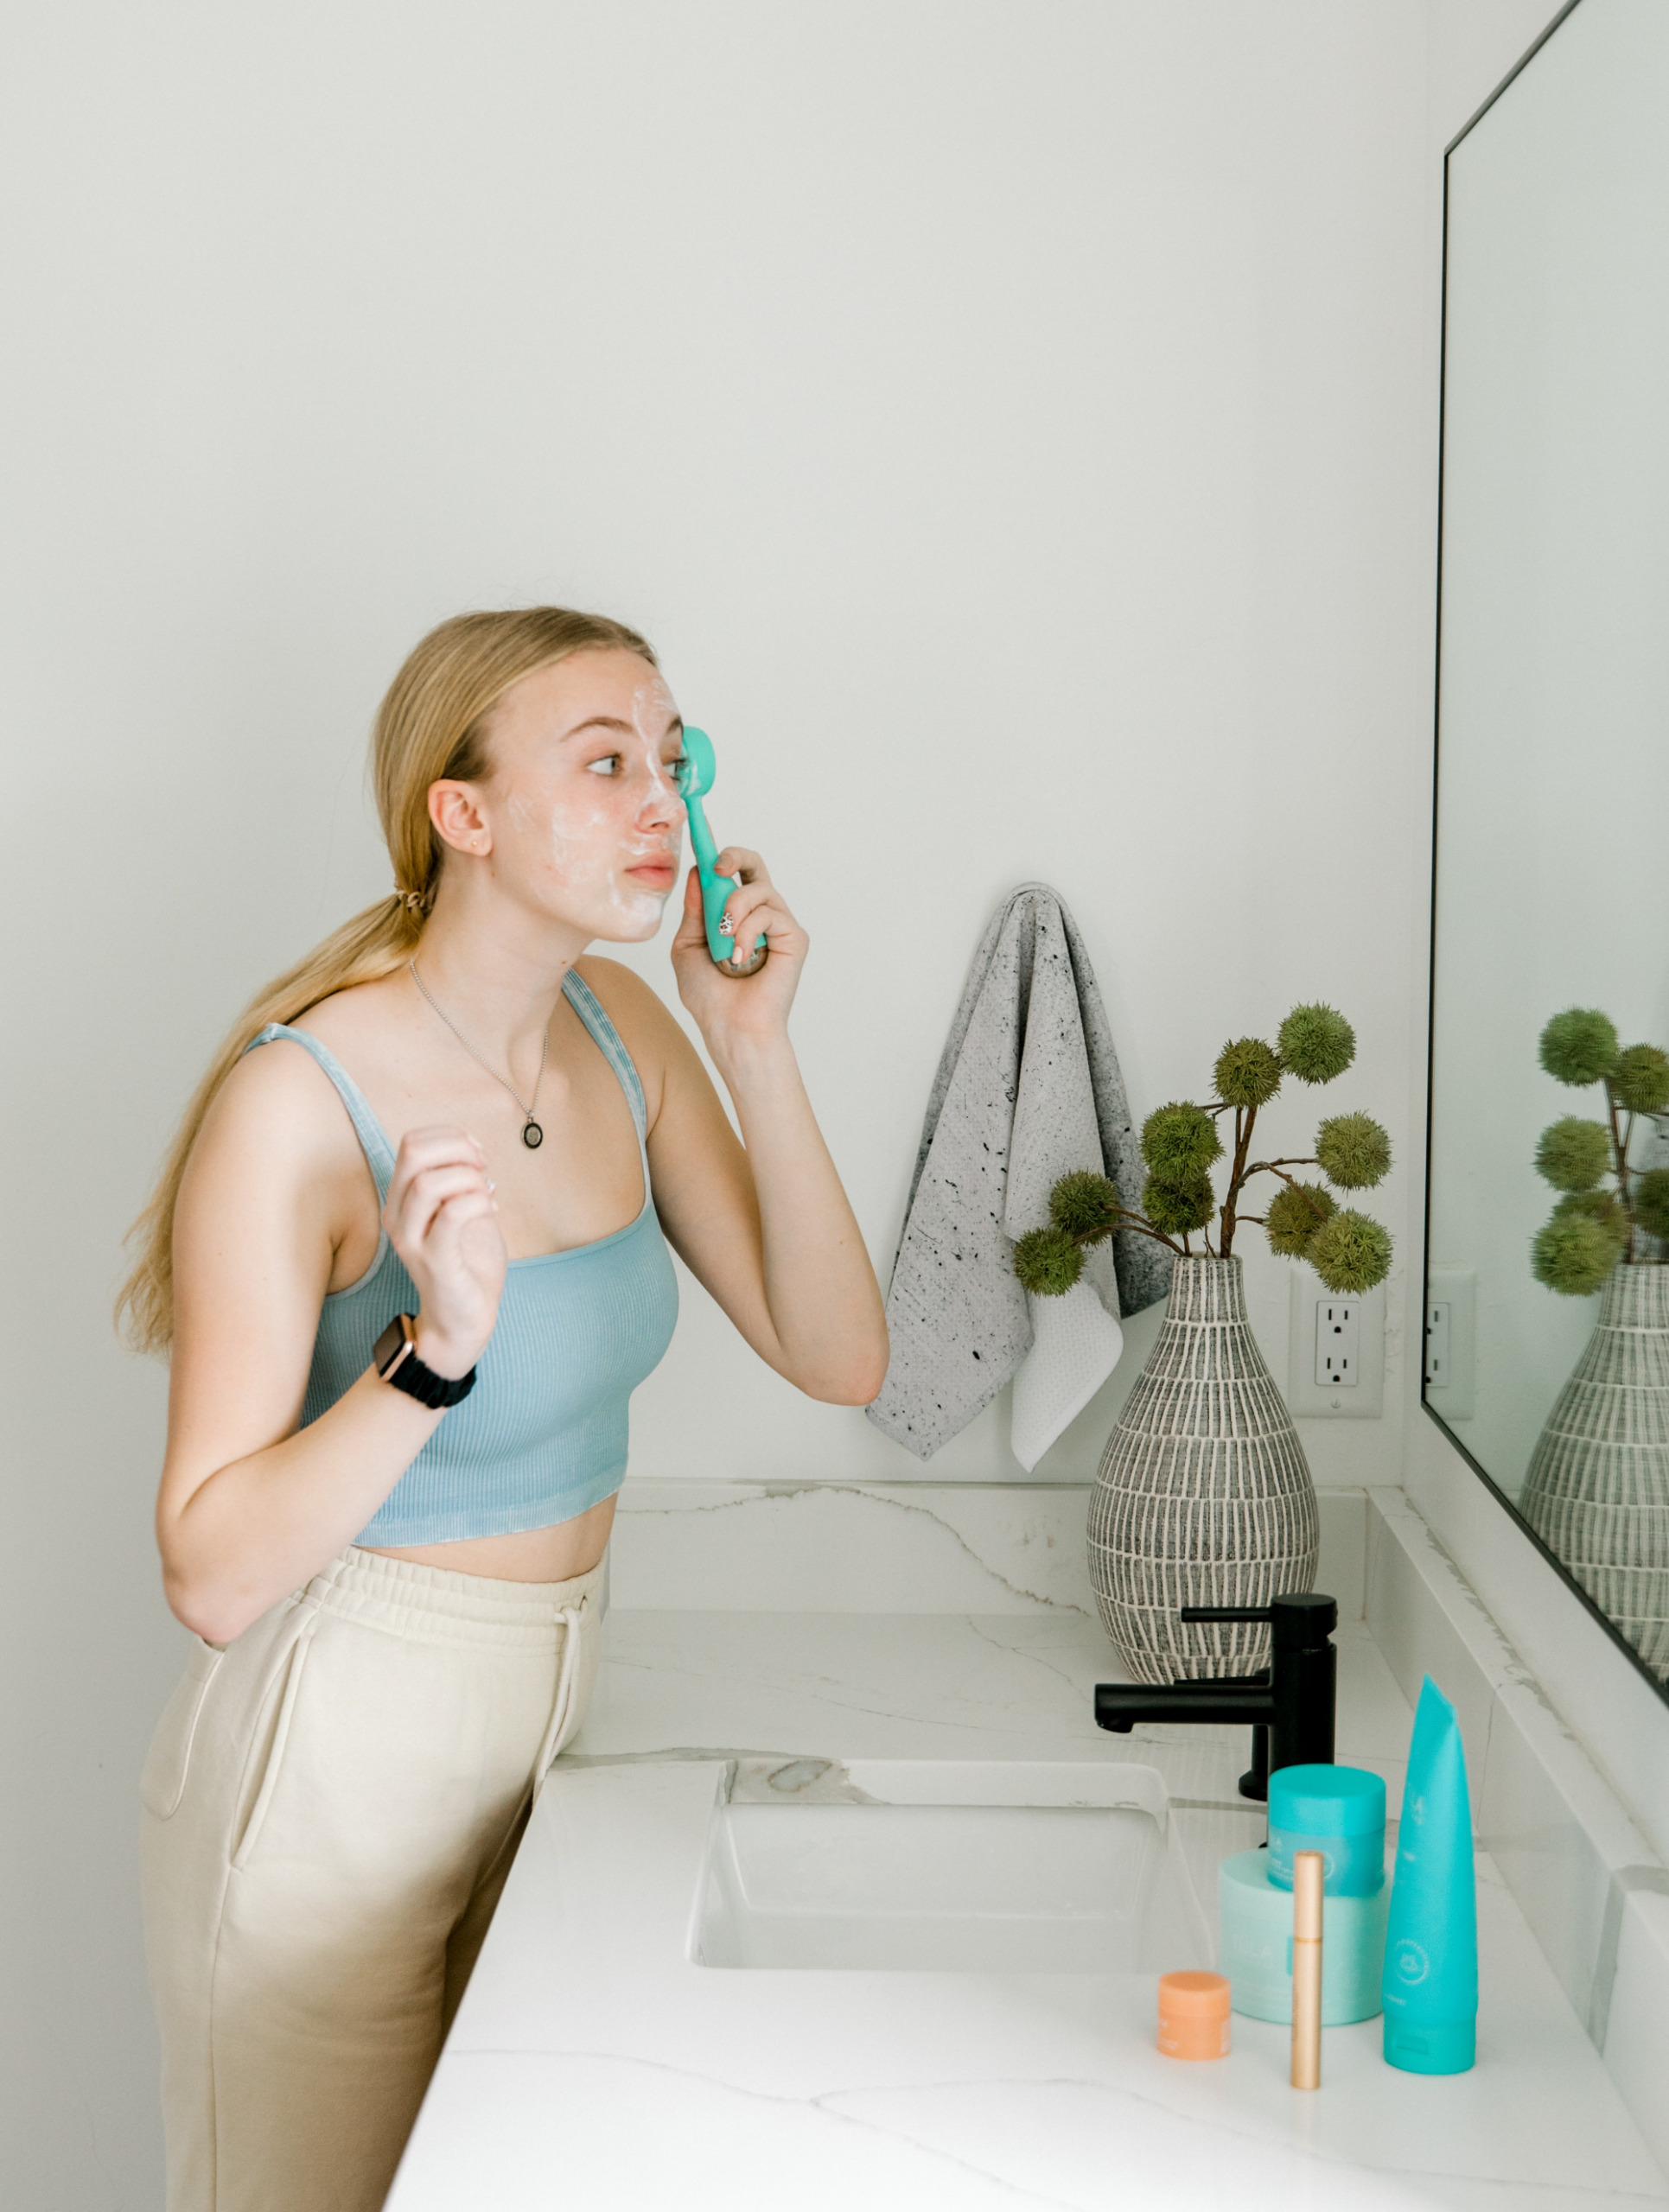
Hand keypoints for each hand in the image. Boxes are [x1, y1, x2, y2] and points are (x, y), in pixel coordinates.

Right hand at [381, 1127, 506, 1377]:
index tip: (478, 1155)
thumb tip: (473, 1151)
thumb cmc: (466, 1263)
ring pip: (427, 1184)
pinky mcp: (433, 1260)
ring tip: (487, 1193)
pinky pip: (452, 1214)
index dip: (451, 1137)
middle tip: (484, 1168)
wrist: (463, 1320)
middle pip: (413, 1153)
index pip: (411, 1143)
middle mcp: (397, 1216)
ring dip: (468, 1178)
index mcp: (402, 1199)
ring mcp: (412, 1239)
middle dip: (458, 1149)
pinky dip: (478, 1202)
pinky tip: (492, 1209)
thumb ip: (463, 1181)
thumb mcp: (464, 1211)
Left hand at [670, 850, 805, 1051]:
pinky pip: (770, 914)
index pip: (728, 873)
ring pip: (758, 890)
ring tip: (724, 941)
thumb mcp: (688, 945)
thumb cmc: (709, 995)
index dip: (716, 851)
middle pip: (754, 865)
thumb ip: (695, 910)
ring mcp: (779, 925)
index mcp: (733, 914)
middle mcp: (759, 914)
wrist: (730, 1027)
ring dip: (734, 910)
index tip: (699, 829)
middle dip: (734, 856)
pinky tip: (739, 958)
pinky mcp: (795, 938)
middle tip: (718, 866)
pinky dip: (748, 933)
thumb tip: (699, 871)